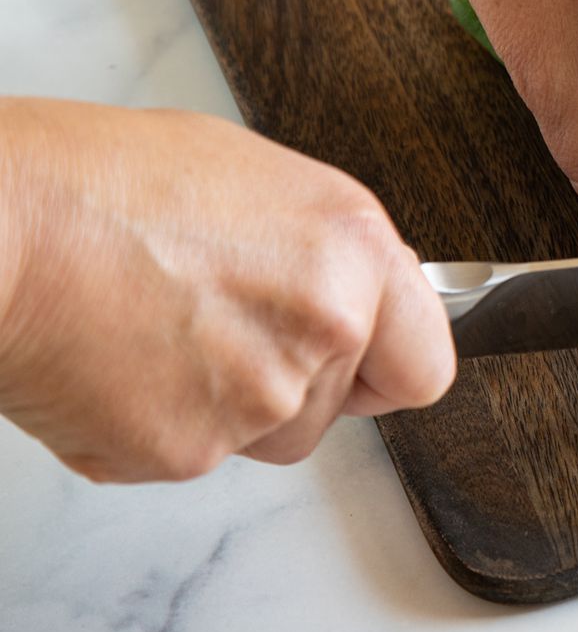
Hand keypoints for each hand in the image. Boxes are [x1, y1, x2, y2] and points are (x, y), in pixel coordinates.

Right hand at [0, 99, 455, 482]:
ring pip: (268, 435)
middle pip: (337, 405)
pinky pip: (193, 454)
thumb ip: (325, 250)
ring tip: (157, 326)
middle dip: (289, 375)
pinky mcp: (185, 452)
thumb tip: (350, 290)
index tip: (368, 361)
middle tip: (215, 314)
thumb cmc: (96, 183)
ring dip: (228, 402)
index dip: (391, 365)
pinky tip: (117, 358)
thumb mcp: (251, 177)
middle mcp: (322, 329)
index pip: (426, 365)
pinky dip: (157, 420)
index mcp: (352, 252)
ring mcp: (257, 399)